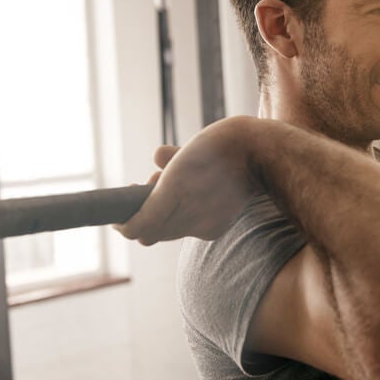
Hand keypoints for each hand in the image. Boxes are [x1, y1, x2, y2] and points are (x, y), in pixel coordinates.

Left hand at [114, 116, 260, 245]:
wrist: (262, 155)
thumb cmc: (223, 147)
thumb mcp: (190, 149)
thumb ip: (169, 162)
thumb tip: (156, 158)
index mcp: (176, 196)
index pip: (138, 228)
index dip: (123, 222)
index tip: (118, 212)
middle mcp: (189, 219)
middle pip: (152, 232)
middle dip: (143, 213)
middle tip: (146, 184)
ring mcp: (204, 226)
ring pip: (169, 230)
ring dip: (163, 213)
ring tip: (169, 183)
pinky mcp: (216, 228)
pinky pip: (188, 229)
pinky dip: (182, 215)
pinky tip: (190, 194)